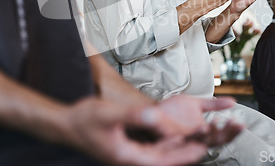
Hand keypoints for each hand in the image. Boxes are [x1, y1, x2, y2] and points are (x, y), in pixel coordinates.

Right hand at [63, 97, 208, 165]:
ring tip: (197, 141)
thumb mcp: (109, 114)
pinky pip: (151, 149)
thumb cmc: (85, 120)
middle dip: (185, 154)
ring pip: (159, 155)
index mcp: (126, 157)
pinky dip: (165, 144)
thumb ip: (132, 115)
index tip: (201, 148)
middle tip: (206, 145)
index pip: (161, 160)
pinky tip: (174, 136)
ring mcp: (128, 155)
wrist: (67, 124)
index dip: (182, 156)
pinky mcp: (127, 148)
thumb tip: (154, 114)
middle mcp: (130, 159)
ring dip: (177, 149)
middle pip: (163, 160)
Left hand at [158, 95, 242, 146]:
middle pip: (216, 140)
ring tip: (217, 122)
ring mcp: (185, 139)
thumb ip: (214, 104)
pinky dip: (193, 134)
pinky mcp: (172, 138)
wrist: (155, 109)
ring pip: (202, 141)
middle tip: (235, 123)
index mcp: (204, 132)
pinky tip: (201, 126)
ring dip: (211, 133)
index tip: (241, 122)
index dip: (233, 130)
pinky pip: (185, 139)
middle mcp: (196, 138)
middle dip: (226, 133)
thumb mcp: (198, 104)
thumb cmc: (175, 110)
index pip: (222, 135)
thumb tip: (234, 101)